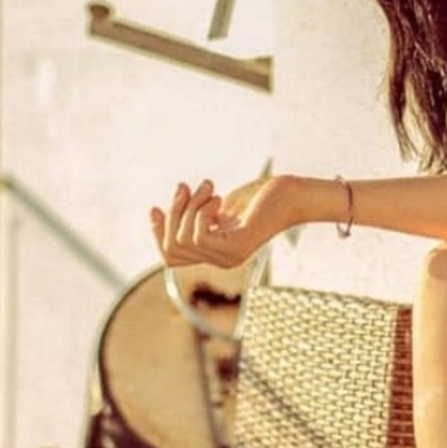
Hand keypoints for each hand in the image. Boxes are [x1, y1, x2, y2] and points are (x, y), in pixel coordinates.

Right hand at [150, 176, 291, 268]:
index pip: (170, 256)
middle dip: (171, 214)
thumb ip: (195, 213)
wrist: (291, 195)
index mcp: (213, 252)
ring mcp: (228, 257)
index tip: (154, 207)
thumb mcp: (217, 206)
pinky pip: (200, 236)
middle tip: (187, 187)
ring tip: (209, 187)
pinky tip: (219, 200)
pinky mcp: (238, 247)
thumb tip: (162, 213)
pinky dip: (202, 212)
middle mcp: (220, 260)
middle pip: (172, 247)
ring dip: (189, 206)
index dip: (157, 233)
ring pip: (183, 239)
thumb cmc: (257, 197)